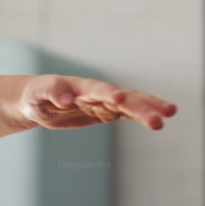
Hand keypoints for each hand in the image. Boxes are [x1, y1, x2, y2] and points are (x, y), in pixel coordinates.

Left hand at [19, 75, 176, 130]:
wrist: (36, 101)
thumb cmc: (35, 95)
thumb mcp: (37, 94)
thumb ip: (51, 92)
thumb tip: (67, 100)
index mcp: (80, 86)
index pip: (98, 90)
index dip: (108, 94)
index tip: (120, 98)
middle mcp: (96, 92)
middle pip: (122, 98)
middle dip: (140, 107)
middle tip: (161, 117)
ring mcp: (103, 101)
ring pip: (130, 104)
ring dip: (149, 109)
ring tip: (170, 115)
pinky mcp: (104, 112)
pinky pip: (127, 112)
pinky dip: (142, 114)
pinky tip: (160, 119)